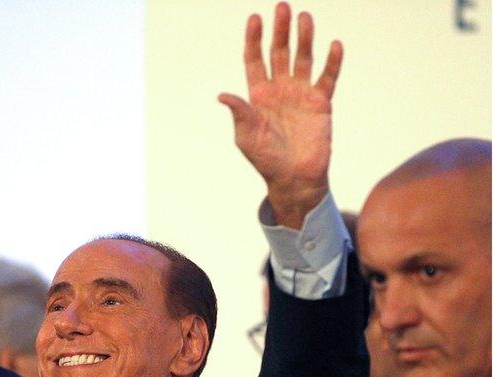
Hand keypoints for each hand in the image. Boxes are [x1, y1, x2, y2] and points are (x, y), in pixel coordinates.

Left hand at [219, 2, 342, 228]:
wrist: (294, 178)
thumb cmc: (265, 160)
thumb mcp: (247, 136)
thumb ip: (240, 113)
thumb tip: (222, 95)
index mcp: (258, 95)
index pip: (254, 60)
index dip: (254, 39)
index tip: (254, 18)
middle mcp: (279, 89)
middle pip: (279, 52)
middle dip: (280, 31)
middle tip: (282, 7)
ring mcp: (301, 94)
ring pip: (303, 59)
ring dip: (304, 38)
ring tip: (305, 18)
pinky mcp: (321, 103)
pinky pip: (327, 77)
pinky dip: (332, 62)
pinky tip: (333, 45)